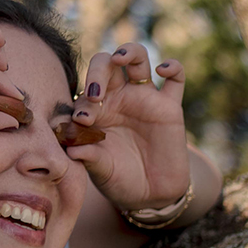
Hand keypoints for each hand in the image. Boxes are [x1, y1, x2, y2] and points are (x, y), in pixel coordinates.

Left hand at [63, 45, 189, 211]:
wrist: (151, 194)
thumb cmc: (120, 179)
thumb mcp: (101, 170)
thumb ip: (88, 157)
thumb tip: (72, 148)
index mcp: (97, 108)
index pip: (85, 89)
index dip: (82, 101)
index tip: (82, 121)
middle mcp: (119, 98)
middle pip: (106, 65)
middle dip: (98, 71)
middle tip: (96, 92)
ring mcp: (145, 99)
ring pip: (137, 60)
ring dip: (128, 52)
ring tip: (120, 58)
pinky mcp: (170, 108)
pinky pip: (176, 79)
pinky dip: (173, 67)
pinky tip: (163, 69)